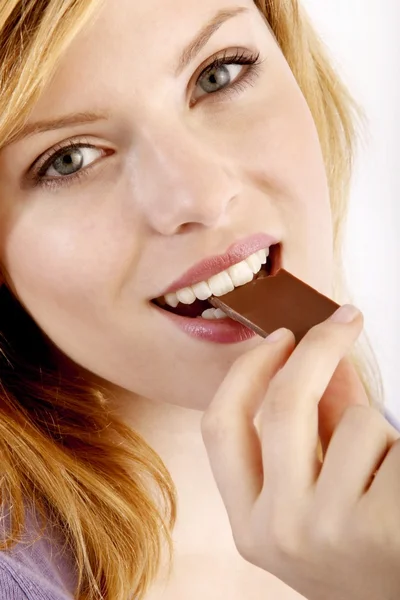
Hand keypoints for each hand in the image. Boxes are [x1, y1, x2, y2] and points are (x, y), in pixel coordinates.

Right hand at [201, 306, 399, 599]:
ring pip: (355, 422)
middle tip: (344, 321)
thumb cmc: (360, 546)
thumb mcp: (315, 493)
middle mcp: (277, 530)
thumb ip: (314, 422)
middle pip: (283, 404)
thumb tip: (324, 353)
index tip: (280, 336)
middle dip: (317, 349)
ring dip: (377, 430)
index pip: (221, 426)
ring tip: (385, 473)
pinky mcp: (378, 531)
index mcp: (248, 523)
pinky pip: (393, 445)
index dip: (247, 370)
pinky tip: (397, 491)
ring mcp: (327, 534)